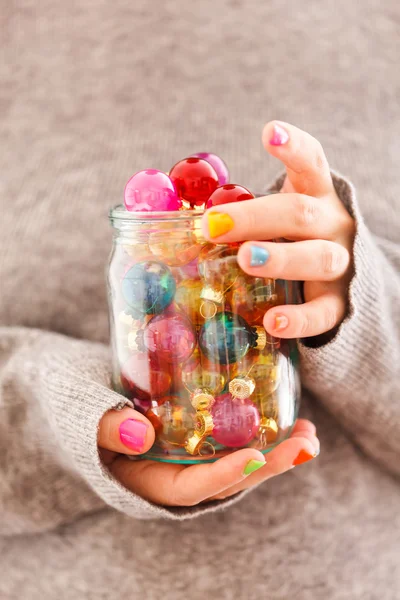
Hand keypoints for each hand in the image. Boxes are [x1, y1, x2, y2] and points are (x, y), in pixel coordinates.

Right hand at [98, 408, 318, 505]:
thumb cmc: (73, 404)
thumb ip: (105, 428)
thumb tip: (140, 435)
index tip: (255, 454)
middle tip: (305, 444)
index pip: (190, 488)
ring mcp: (185, 455)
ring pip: (235, 461)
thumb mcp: (80, 413)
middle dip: (267, 465)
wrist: (76, 393)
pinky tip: (287, 413)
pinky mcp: (194, 435)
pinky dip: (258, 428)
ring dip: (274, 449)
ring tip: (309, 434)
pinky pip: (230, 438)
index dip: (223, 474)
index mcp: (145, 480)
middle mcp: (171, 473)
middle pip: (225, 479)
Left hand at [203, 121, 355, 338]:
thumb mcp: (271, 218)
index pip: (310, 163)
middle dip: (255, 217)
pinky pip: (323, 312)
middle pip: (300, 213)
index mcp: (314, 195)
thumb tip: (160, 210)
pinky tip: (272, 321)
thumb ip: (234, 213)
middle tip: (212, 225)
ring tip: (246, 259)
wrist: (336, 279)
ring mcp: (339, 263)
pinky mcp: (337, 303)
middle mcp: (332, 224)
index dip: (292, 147)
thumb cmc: (287, 240)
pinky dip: (299, 318)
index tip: (268, 132)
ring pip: (317, 257)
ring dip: (280, 257)